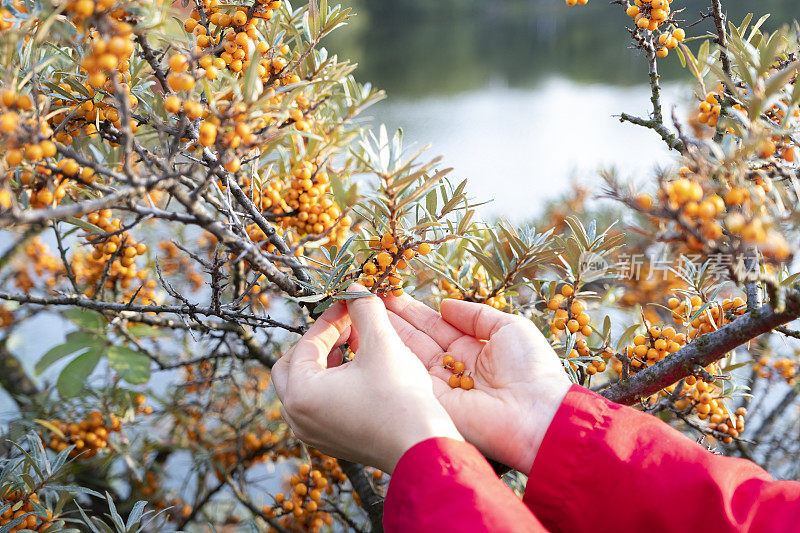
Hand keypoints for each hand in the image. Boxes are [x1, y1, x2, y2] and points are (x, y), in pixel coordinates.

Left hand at [271, 285, 461, 472]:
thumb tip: (355, 288)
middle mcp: (298, 417)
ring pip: (305, 387)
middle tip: (347, 327)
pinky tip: (360, 373)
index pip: (307, 343)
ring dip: (326, 362)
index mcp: (301, 393)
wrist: (423, 446)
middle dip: (320, 341)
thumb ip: (364, 309)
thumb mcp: (382, 344)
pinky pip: (318, 406)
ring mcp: (312, 433)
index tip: (350, 304)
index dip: (330, 319)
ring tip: (356, 347)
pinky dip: (332, 384)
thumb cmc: (399, 398)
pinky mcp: (330, 442)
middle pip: (293, 366)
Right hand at [383, 294, 570, 472]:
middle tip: (367, 297)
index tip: (392, 293)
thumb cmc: (532, 369)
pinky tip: (370, 335)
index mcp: (474, 351)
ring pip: (407, 355)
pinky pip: (407, 374)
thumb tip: (445, 305)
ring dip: (385, 333)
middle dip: (393, 318)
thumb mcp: (509, 328)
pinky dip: (389, 355)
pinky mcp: (431, 402)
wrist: (537, 416)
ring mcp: (440, 387)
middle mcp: (453, 369)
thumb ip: (476, 315)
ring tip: (362, 309)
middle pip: (416, 340)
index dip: (414, 311)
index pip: (436, 327)